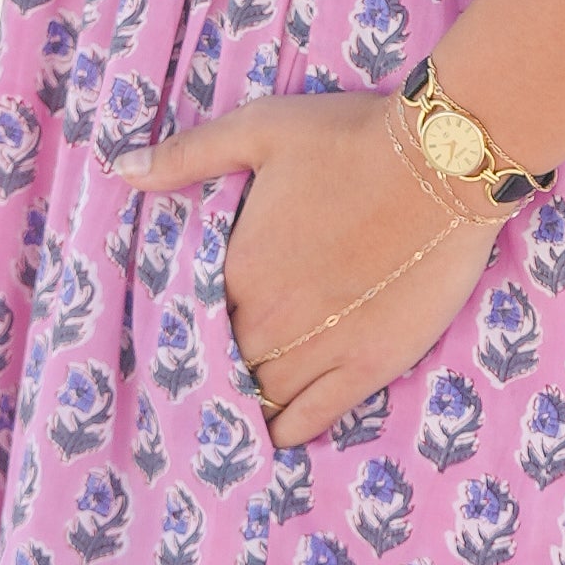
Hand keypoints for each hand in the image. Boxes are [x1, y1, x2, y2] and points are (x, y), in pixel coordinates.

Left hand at [125, 89, 501, 451]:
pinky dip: (287, 430)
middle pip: (227, 363)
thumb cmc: (351, 139)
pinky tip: (276, 435)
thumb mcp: (259, 129)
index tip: (192, 334)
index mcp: (239, 268)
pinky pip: (313, 418)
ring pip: (263, 397)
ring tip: (237, 414)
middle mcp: (270, 317)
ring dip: (247, 406)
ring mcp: (320, 347)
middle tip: (209, 384)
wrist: (443, 163)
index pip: (197, 318)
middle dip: (218, 371)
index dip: (195, 328)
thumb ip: (188, 156)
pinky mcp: (368, 364)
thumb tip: (120, 168)